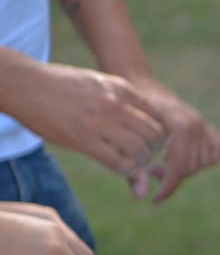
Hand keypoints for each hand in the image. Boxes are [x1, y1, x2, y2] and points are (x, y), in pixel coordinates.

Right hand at [9, 63, 164, 182]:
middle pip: (154, 135)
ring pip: (140, 151)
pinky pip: (118, 162)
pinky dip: (125, 170)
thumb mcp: (97, 84)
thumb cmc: (61, 85)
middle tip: (145, 155)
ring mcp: (100, 122)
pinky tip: (121, 168)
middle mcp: (115, 104)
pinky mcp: (84, 140)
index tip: (150, 140)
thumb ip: (121, 101)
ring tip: (134, 163)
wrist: (25, 84)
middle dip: (154, 149)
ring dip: (141, 162)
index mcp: (121, 88)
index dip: (158, 132)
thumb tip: (138, 122)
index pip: (157, 116)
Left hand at [125, 77, 219, 201]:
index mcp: (179, 126)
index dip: (169, 186)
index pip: (180, 167)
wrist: (138, 82)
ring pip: (202, 162)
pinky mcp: (206, 126)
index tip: (156, 198)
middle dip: (172, 176)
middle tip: (150, 171)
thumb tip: (140, 196)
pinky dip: (202, 159)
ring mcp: (203, 124)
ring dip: (184, 168)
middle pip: (191, 167)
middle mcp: (196, 124)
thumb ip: (134, 167)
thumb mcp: (127, 138)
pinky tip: (181, 157)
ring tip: (162, 163)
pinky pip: (215, 151)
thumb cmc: (127, 109)